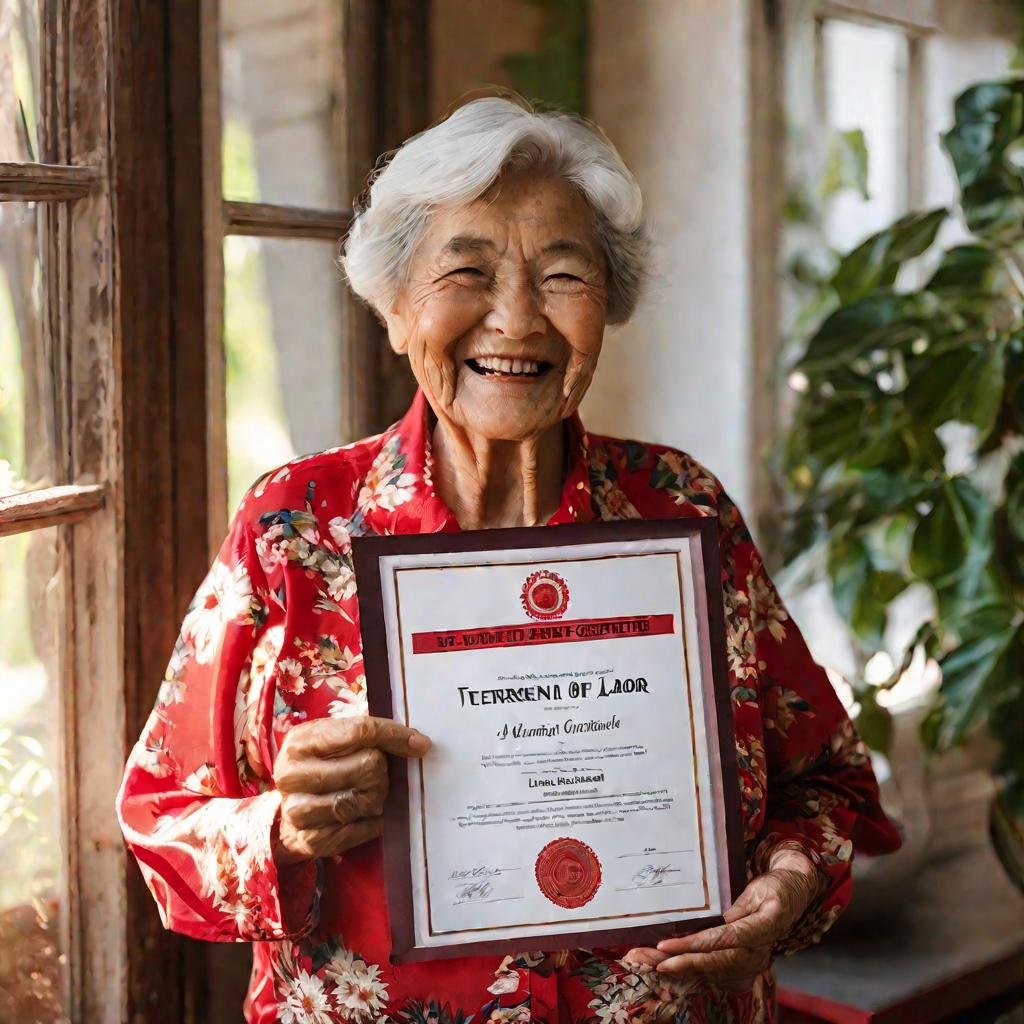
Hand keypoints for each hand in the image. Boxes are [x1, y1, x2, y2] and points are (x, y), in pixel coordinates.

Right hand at [272, 716, 430, 865]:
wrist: (285, 807)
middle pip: (368, 766)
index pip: (359, 732)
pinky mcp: (312, 840)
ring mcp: (298, 811)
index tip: (419, 743)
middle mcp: (293, 775)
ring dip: (377, 796)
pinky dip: (373, 822)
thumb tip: (418, 743)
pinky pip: (362, 829)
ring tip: (367, 792)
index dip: (394, 736)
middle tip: (376, 773)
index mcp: (301, 741)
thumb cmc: (319, 764)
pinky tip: (366, 814)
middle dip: (382, 770)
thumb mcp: (332, 738)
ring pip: (366, 800)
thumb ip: (367, 734)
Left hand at [623, 849, 821, 991]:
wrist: (794, 895)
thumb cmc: (777, 887)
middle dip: (682, 962)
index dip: (693, 945)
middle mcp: (756, 950)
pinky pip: (715, 967)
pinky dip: (692, 967)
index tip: (667, 946)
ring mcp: (751, 959)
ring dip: (682, 967)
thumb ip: (743, 905)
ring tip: (652, 964)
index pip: (722, 940)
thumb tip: (724, 920)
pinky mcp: (742, 959)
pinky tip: (670, 965)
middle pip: (714, 961)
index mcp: (761, 929)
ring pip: (712, 968)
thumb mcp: (762, 889)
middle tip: (653, 961)